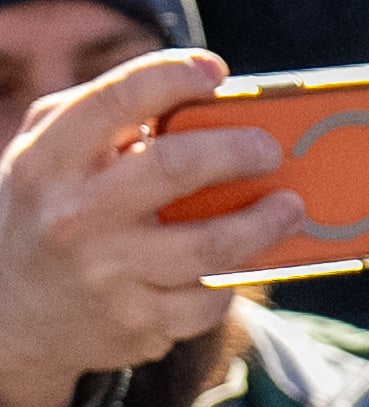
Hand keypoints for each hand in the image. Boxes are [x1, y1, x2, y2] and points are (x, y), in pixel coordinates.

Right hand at [0, 52, 298, 406]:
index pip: (114, 102)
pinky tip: (238, 265)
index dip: (170, 78)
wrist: (16, 311)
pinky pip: (209, 300)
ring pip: (209, 246)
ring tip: (291, 207)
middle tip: (269, 149)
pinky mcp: (139, 323)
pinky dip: (230, 280)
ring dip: (264, 225)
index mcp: (50, 160)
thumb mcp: (49, 157)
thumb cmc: (51, 211)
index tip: (212, 71)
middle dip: (235, 152)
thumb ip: (102, 122)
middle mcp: (76, 215)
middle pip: (174, 169)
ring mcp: (107, 274)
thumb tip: (195, 103)